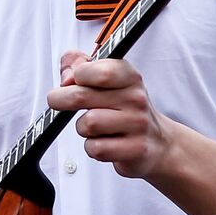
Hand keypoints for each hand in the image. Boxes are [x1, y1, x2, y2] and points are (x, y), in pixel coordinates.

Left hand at [48, 51, 175, 178]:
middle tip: (57, 101)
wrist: (158, 142)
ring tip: (94, 127)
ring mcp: (137, 124)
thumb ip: (80, 65)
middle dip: (60, 99)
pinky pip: (96, 149)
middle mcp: (136, 98)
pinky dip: (93, 147)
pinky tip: (105, 142)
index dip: (76, 75)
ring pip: (87, 124)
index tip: (70, 81)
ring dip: (82, 128)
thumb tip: (66, 76)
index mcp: (129, 76)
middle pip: (81, 96)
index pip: (98, 71)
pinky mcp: (135, 149)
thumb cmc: (125, 108)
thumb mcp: (107, 78)